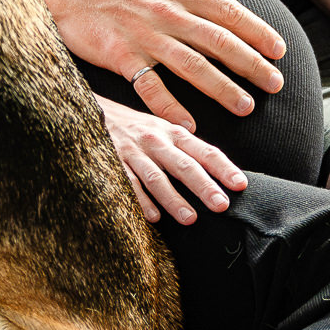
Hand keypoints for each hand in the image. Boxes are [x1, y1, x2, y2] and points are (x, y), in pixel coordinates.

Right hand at [15, 0, 285, 127]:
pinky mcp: (120, 55)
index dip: (256, 31)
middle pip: (218, 42)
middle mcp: (167, 14)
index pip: (227, 12)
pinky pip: (149, 86)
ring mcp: (144, 36)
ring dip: (221, 87)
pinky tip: (189, 124)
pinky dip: (169, 106)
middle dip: (251, 64)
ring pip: (191, 66)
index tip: (279, 50)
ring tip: (246, 106)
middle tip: (276, 85)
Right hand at [95, 95, 248, 223]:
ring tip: (190, 218)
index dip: (223, 167)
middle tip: (221, 205)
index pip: (204, 151)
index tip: (240, 184)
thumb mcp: (164, 131)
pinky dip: (140, 200)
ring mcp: (133, 151)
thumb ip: (187, 149)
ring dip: (174, 198)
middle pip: (184, 164)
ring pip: (156, 176)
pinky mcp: (111, 161)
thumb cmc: (135, 128)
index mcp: (174, 133)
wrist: (90, 111)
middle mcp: (156, 140)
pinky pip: (127, 182)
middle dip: (204, 185)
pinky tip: (153, 217)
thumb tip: (220, 173)